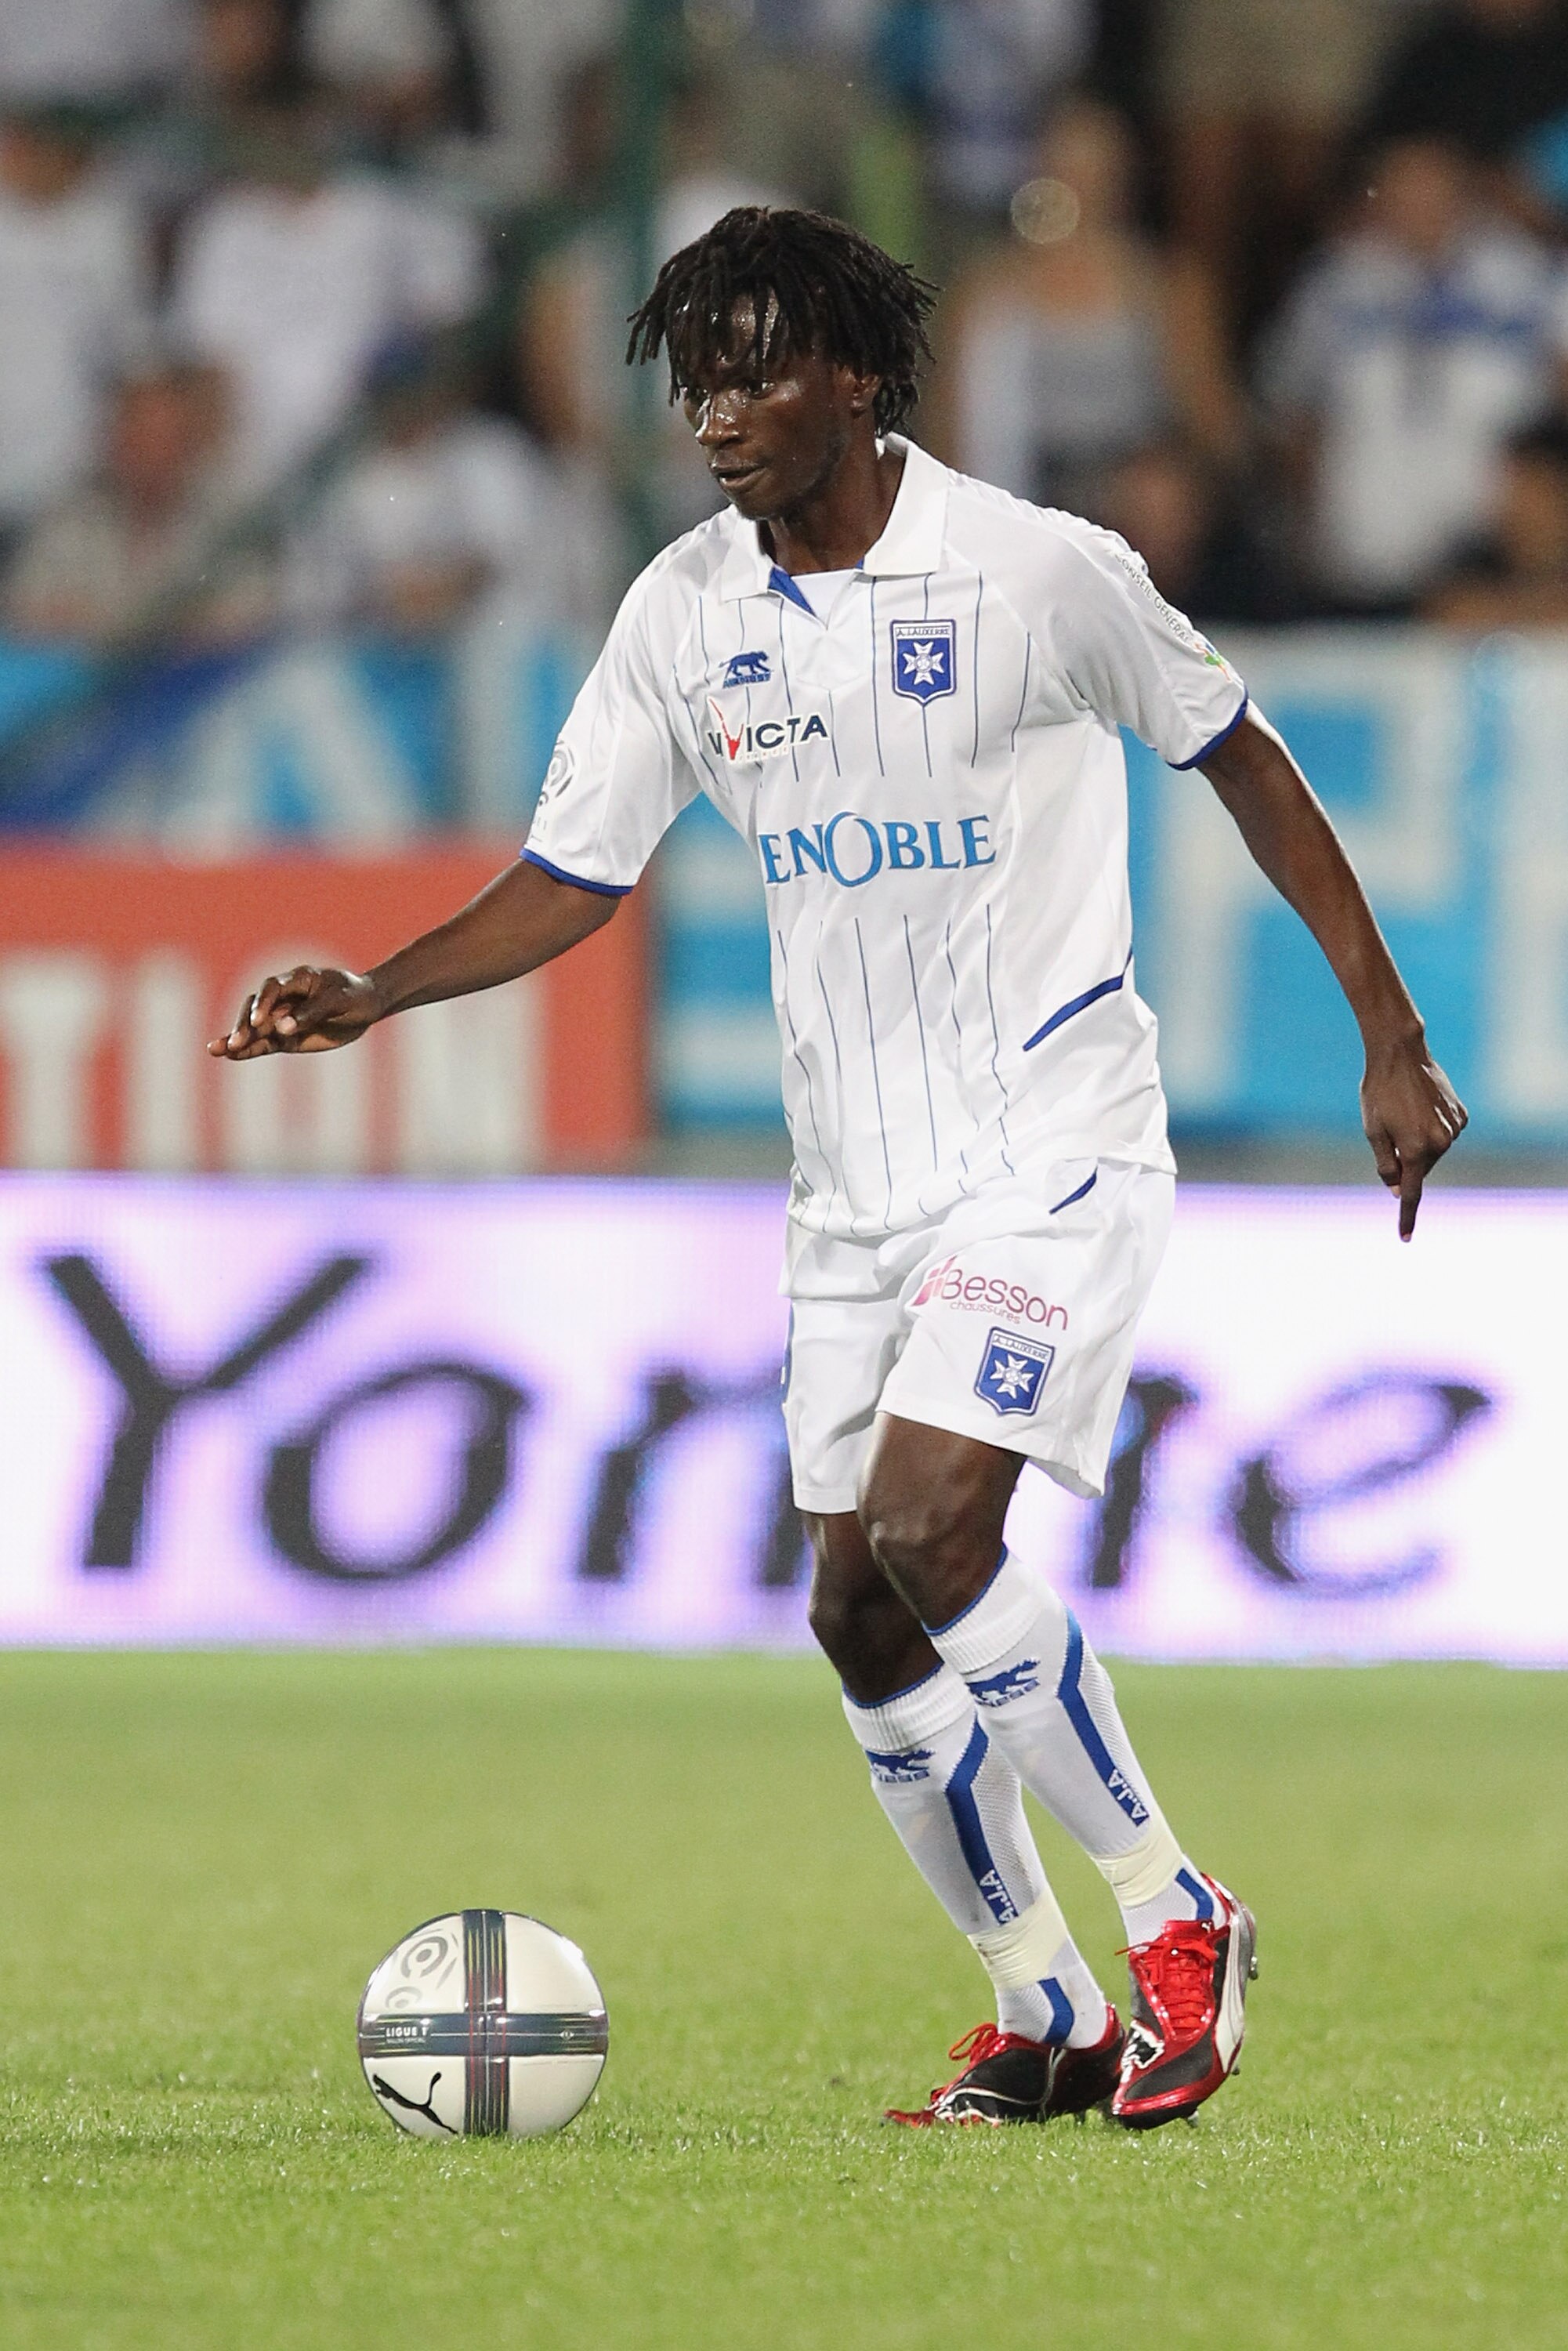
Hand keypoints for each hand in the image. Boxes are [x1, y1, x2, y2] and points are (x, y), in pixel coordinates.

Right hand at [207, 967, 379, 1059]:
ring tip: (215, 1050)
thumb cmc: (353, 996)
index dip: (263, 1003)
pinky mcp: (284, 1038)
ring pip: (254, 1029)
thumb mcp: (338, 1001)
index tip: (259, 1021)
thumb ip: (311, 1013)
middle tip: (236, 1042)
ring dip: (235, 1038)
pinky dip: (247, 1050)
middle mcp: (282, 998)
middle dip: (244, 1025)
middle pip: (255, 1008)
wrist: (364, 1007)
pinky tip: (229, 1056)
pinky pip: (262, 1044)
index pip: (272, 988)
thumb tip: (282, 1028)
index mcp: (296, 980)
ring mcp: (281, 1018)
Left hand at [1360, 1035, 1466, 1240]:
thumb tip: (1396, 1190)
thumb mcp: (1373, 1131)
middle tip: (1390, 1131)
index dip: (1405, 1216)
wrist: (1401, 1054)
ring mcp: (1454, 1128)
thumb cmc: (1379, 1093)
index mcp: (1416, 1150)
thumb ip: (1385, 1165)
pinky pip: (1444, 1132)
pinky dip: (1432, 1127)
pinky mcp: (1461, 1115)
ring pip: (1433, 1151)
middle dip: (1405, 1161)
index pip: (1410, 1193)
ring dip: (1418, 1142)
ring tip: (1404, 1111)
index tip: (1404, 1238)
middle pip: (1420, 1169)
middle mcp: (1441, 1143)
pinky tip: (1421, 1106)